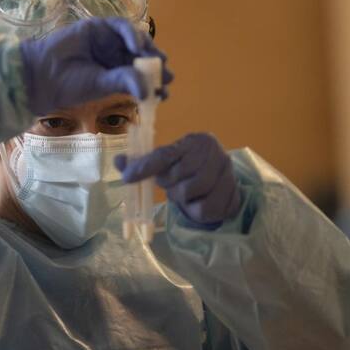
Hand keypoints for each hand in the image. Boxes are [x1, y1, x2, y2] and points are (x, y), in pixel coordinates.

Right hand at [19, 17, 172, 115]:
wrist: (43, 74)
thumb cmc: (70, 85)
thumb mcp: (102, 86)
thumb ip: (124, 83)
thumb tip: (149, 91)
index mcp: (115, 73)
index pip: (140, 74)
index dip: (153, 81)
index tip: (165, 92)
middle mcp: (114, 55)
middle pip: (141, 56)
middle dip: (155, 65)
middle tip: (166, 75)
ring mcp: (108, 40)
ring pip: (135, 41)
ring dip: (147, 50)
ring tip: (156, 62)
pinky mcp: (100, 27)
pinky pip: (121, 27)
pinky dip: (132, 34)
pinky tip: (138, 46)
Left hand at [114, 133, 240, 227]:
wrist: (222, 184)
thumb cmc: (189, 170)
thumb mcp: (167, 162)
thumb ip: (143, 162)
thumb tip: (118, 161)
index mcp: (195, 141)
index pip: (165, 154)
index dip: (144, 166)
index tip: (127, 177)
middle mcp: (213, 151)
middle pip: (176, 175)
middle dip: (167, 184)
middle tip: (171, 184)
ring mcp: (225, 171)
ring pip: (188, 192)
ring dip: (179, 197)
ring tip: (183, 192)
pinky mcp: (231, 193)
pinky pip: (202, 207)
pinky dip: (193, 209)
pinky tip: (196, 201)